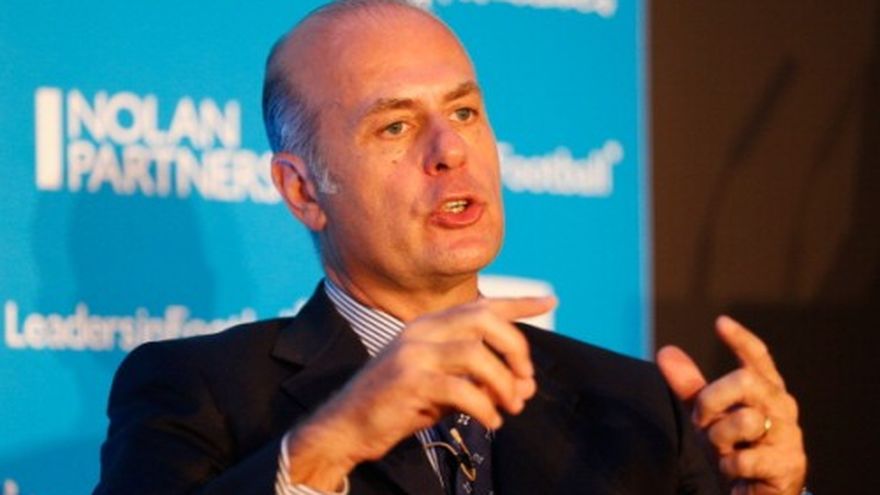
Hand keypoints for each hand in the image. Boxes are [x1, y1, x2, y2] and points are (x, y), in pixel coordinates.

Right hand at [285, 296, 555, 488]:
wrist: (346, 426)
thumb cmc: (397, 404)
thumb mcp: (440, 384)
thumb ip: (478, 378)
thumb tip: (524, 385)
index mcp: (430, 325)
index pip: (481, 305)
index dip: (518, 302)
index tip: (549, 300)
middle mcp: (422, 330)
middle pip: (484, 321)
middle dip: (515, 349)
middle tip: (526, 380)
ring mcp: (413, 353)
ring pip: (477, 354)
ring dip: (504, 383)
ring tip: (511, 407)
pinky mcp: (409, 381)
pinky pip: (462, 389)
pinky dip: (484, 406)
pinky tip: (490, 421)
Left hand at [657, 316, 806, 494]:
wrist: (758, 492)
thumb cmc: (736, 446)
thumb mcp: (709, 415)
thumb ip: (690, 386)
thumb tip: (665, 351)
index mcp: (766, 389)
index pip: (758, 357)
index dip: (741, 340)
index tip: (720, 322)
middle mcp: (782, 406)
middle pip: (745, 380)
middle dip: (712, 399)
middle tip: (703, 420)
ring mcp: (788, 435)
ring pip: (745, 420)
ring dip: (720, 438)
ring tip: (724, 450)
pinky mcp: (788, 465)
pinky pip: (744, 458)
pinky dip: (730, 465)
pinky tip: (735, 470)